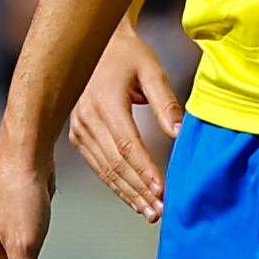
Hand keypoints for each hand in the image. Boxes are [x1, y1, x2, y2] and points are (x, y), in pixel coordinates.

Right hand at [66, 28, 183, 222]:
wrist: (95, 46)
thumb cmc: (130, 55)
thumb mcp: (152, 71)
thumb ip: (166, 102)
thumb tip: (180, 133)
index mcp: (105, 103)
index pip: (128, 145)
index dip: (145, 170)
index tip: (163, 190)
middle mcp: (87, 121)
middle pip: (115, 164)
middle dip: (139, 190)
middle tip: (160, 211)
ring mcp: (79, 130)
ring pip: (105, 170)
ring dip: (128, 193)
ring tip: (150, 212)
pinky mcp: (78, 137)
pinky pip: (98, 165)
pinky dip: (116, 184)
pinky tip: (133, 197)